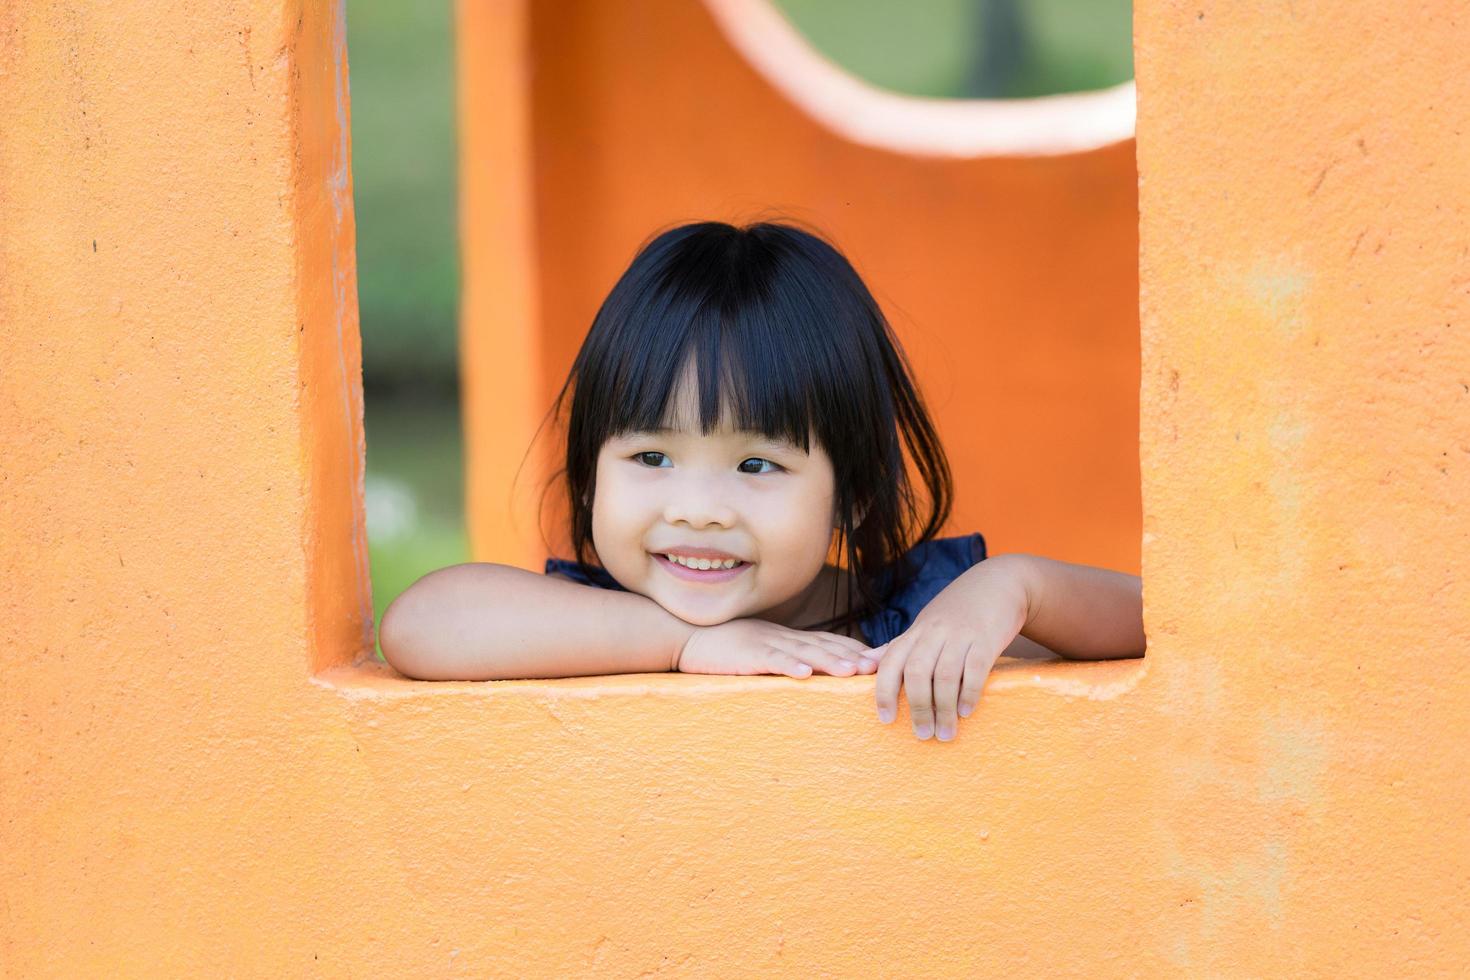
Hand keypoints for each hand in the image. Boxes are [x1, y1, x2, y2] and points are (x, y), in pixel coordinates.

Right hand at [676, 618, 877, 677]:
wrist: (683, 633)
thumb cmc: (718, 644)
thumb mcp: (756, 647)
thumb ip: (780, 655)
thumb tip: (804, 669)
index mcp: (785, 637)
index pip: (827, 640)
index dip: (854, 649)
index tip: (879, 659)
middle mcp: (780, 638)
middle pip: (823, 645)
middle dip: (853, 656)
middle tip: (881, 665)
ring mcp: (764, 644)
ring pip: (803, 652)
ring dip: (830, 661)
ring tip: (853, 672)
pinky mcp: (745, 655)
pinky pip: (770, 660)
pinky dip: (789, 666)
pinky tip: (805, 674)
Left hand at [872, 559, 1028, 740]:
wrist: (999, 583)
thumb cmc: (958, 610)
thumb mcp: (926, 623)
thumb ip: (899, 645)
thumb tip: (865, 662)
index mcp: (917, 631)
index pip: (892, 661)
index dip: (884, 691)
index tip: (886, 719)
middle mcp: (934, 631)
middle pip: (917, 672)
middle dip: (918, 707)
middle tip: (923, 734)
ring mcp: (961, 633)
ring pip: (945, 675)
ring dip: (944, 708)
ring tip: (946, 733)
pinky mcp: (987, 638)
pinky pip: (976, 668)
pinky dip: (970, 692)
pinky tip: (967, 711)